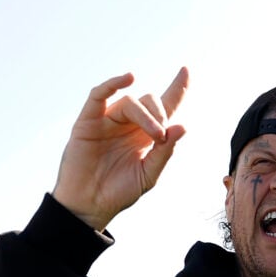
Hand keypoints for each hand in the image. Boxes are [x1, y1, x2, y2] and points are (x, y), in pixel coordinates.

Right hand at [52, 67, 188, 231]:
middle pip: (149, 101)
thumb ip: (165, 152)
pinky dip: (112, 84)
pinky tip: (128, 79)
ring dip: (146, 114)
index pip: (164, 105)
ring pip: (130, 101)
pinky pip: (98, 95)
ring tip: (155, 135)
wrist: (90, 206)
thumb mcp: (148, 175)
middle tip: (162, 136)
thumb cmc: (118, 192)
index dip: (177, 88)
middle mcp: (128, 124)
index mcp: (145, 135)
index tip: (187, 70)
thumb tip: (182, 127)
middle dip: (160, 115)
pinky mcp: (88, 121)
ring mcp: (108, 120)